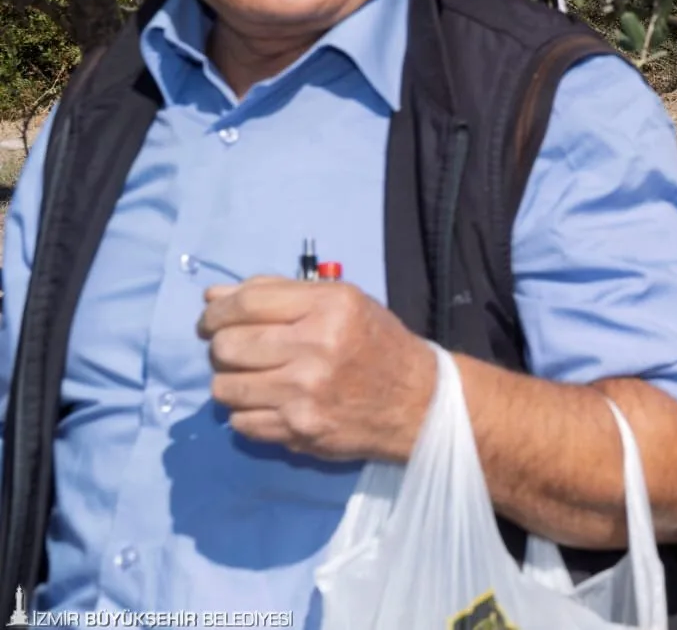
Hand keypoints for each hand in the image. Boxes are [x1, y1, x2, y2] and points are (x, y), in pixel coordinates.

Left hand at [197, 276, 436, 462]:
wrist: (417, 401)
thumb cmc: (376, 342)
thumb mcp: (340, 302)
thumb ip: (277, 294)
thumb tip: (212, 298)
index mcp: (329, 307)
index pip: (245, 304)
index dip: (215, 313)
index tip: (209, 322)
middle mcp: (316, 348)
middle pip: (226, 347)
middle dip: (221, 348)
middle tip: (236, 350)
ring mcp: (304, 394)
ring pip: (224, 387)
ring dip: (230, 381)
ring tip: (253, 377)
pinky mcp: (298, 431)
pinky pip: (239, 421)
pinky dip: (246, 411)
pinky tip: (269, 402)